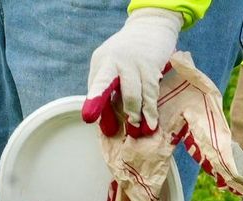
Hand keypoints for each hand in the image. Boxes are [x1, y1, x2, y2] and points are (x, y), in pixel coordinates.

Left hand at [82, 8, 182, 137]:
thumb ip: (105, 97)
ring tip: (140, 131)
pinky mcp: (153, 65)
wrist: (149, 26)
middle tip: (129, 129)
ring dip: (139, 115)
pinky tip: (152, 121)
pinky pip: (152, 91)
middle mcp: (118, 62)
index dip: (95, 100)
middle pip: (122, 90)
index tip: (89, 118)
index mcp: (103, 64)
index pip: (98, 84)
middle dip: (125, 111)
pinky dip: (151, 109)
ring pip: (138, 93)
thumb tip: (106, 130)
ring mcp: (137, 63)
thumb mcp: (108, 70)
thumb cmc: (123, 56)